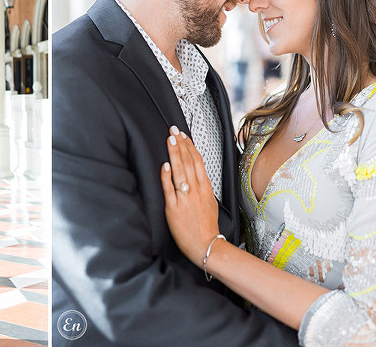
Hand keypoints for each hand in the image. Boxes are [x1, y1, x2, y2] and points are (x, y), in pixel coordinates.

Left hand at [160, 127, 219, 266]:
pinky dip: (167, 177)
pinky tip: (164, 165)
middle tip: (173, 130)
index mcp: (205, 188)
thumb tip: (197, 175)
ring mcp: (185, 199)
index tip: (183, 135)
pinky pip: (170, 190)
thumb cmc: (206, 226)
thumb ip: (202, 187)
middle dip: (180, 144)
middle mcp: (196, 191)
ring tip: (170, 140)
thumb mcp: (210, 202)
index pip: (197, 161)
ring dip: (175, 154)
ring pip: (180, 172)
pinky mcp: (174, 209)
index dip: (189, 146)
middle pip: (189, 162)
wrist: (206, 246)